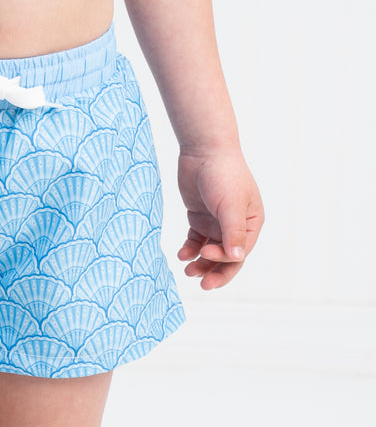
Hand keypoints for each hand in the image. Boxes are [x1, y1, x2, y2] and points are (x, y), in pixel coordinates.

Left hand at [176, 150, 263, 289]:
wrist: (202, 149)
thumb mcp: (230, 204)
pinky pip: (196, 240)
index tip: (205, 254)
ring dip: (200, 263)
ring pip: (210, 251)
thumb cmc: (223, 174)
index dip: (223, 260)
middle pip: (226, 257)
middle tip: (201, 284)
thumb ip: (233, 232)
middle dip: (214, 271)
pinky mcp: (199, 216)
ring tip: (187, 270)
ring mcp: (216, 222)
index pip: (239, 252)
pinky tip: (182, 255)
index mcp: (251, 223)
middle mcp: (235, 226)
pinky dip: (189, 249)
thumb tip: (237, 259)